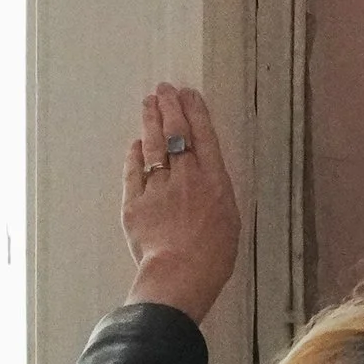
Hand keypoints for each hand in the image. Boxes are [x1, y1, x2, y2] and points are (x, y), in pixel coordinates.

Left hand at [121, 82, 241, 326]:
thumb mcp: (230, 219)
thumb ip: (216, 192)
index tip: (188, 93)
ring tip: (148, 104)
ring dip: (150, 122)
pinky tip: (135, 145)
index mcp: (214, 181)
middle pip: (176, 133)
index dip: (195, 112)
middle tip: (164, 90)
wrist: (180, 274)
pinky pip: (133, 172)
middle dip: (170, 107)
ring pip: (153, 146)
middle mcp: (186, 177)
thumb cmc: (214, 256)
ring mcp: (158, 188)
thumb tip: (205, 174)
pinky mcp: (134, 203)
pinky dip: (135, 156)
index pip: (204, 136)